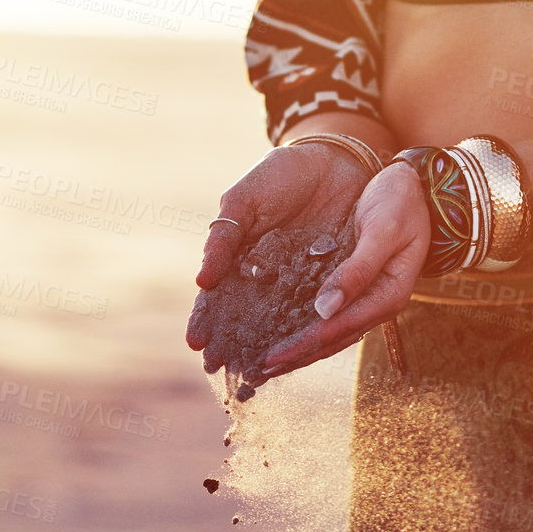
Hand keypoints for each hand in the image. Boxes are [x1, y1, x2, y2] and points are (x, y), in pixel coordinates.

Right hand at [185, 143, 370, 352]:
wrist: (336, 159)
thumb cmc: (282, 174)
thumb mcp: (245, 199)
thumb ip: (224, 236)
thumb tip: (202, 280)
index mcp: (239, 257)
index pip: (216, 297)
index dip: (205, 320)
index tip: (196, 343)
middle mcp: (266, 277)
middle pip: (244, 319)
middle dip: (231, 344)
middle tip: (220, 368)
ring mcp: (299, 282)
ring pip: (279, 323)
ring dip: (268, 347)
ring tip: (255, 372)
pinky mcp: (332, 282)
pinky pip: (319, 313)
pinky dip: (309, 332)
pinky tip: (300, 351)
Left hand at [254, 160, 430, 377]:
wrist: (416, 185)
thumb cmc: (402, 203)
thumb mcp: (383, 231)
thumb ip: (357, 270)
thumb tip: (324, 309)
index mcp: (389, 295)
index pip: (339, 328)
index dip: (304, 344)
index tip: (271, 356)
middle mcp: (377, 303)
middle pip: (333, 340)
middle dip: (296, 357)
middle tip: (258, 371)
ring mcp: (368, 297)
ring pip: (331, 333)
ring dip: (300, 350)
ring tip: (267, 363)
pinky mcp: (356, 287)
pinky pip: (329, 314)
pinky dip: (305, 327)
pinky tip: (283, 331)